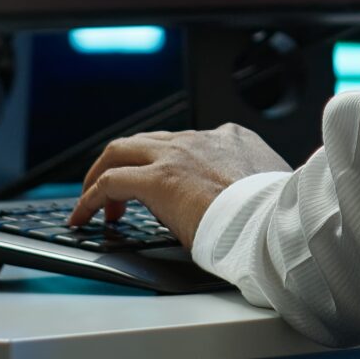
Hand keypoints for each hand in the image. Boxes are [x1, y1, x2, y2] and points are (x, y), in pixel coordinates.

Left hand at [68, 124, 290, 249]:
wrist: (275, 219)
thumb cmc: (277, 214)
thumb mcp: (264, 188)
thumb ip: (244, 186)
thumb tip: (230, 207)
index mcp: (232, 139)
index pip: (187, 143)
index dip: (168, 163)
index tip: (163, 184)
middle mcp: (200, 139)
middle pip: (147, 140)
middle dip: (126, 161)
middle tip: (115, 190)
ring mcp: (176, 155)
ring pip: (122, 151)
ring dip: (103, 175)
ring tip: (92, 200)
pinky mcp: (157, 179)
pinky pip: (110, 182)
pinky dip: (91, 197)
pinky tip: (82, 215)